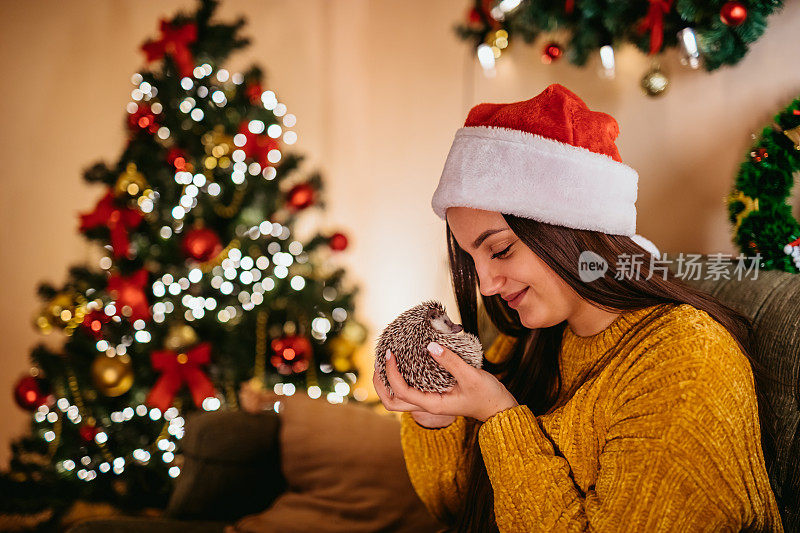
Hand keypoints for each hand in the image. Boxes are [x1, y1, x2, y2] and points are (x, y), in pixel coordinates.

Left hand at [377, 342, 518, 422]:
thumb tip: (430, 347)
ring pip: (399, 397)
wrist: (499, 408)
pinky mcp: (434, 394)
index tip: (390, 353)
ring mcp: (430, 400)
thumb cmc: (487, 395)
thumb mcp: (471, 376)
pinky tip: (403, 362)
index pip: (401, 391)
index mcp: (432, 403)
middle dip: (380, 383)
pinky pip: (410, 389)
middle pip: (392, 402)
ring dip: (387, 381)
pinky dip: (401, 378)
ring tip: (386, 361)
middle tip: (379, 361)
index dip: (391, 372)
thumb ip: (451, 362)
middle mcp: (427, 404)